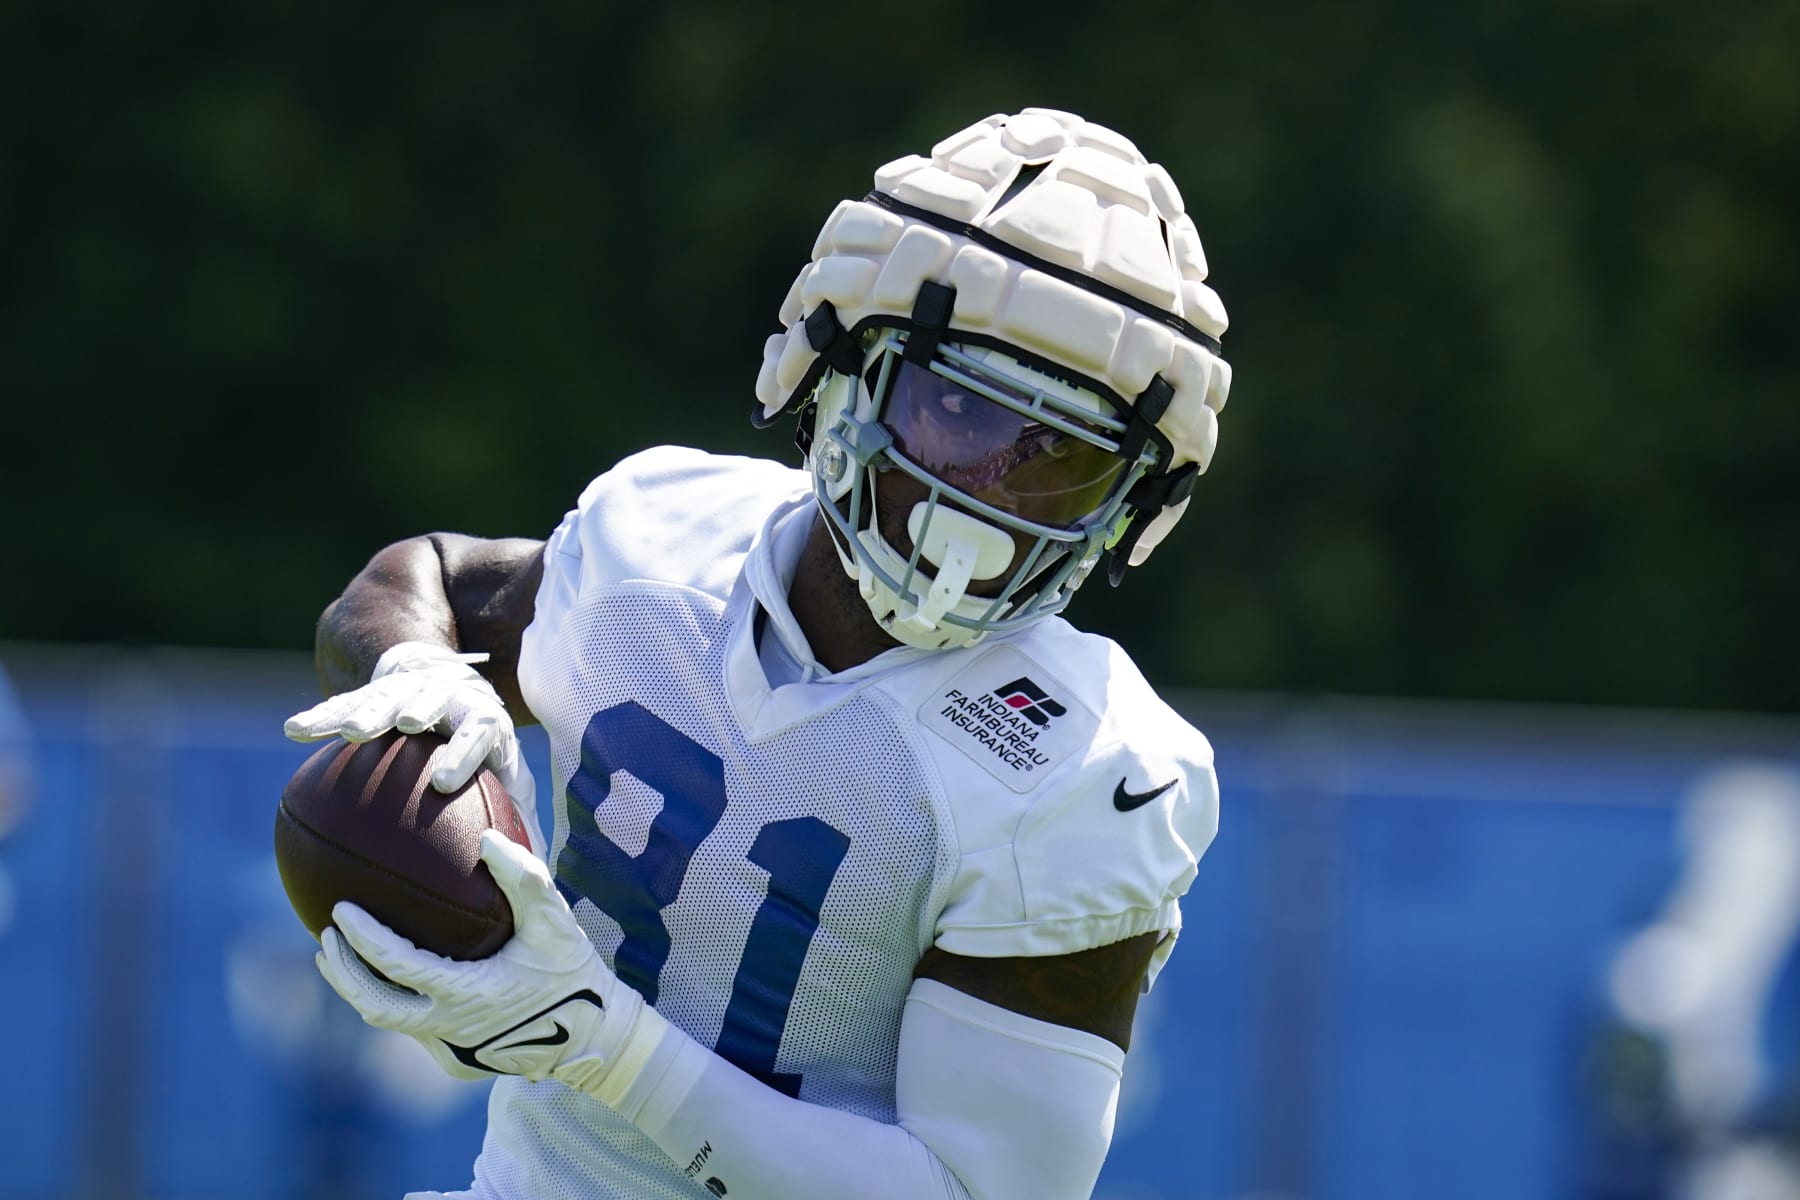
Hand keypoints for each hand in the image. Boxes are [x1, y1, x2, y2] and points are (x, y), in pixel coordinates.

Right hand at [284, 641, 543, 853]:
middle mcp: (447, 698)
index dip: (465, 752)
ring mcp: (408, 690)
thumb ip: (518, 818)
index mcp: (483, 720)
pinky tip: (293, 730)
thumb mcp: (507, 773)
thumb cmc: (484, 747)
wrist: (449, 681)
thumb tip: (533, 877)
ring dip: (368, 710)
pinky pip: (344, 702)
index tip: (446, 783)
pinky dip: (321, 715)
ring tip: (349, 732)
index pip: (480, 731)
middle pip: (432, 700)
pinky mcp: (375, 690)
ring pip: (386, 696)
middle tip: (405, 725)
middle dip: (419, 711)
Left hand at [317, 832, 660, 1097]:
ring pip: (388, 1021)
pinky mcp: (455, 1061)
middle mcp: (449, 1028)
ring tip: (339, 958)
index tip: (341, 909)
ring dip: (358, 988)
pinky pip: (411, 1030)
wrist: (593, 1036)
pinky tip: (389, 978)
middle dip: (343, 971)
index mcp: (465, 993)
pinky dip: (391, 1001)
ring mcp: (450, 1049)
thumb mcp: (554, 920)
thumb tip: (486, 839)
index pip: (396, 965)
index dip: (363, 939)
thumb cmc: (571, 970)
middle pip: (373, 1004)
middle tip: (326, 936)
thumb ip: (523, 878)